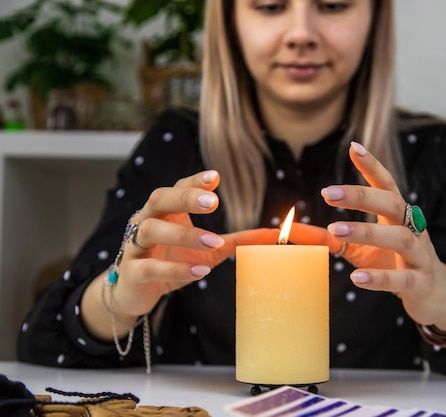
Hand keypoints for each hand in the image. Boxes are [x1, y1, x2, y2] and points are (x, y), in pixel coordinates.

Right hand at [111, 170, 277, 317]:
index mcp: (166, 212)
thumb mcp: (208, 251)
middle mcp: (146, 221)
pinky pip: (149, 267)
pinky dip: (174, 268)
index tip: (215, 177)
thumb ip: (236, 240)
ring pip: (151, 230)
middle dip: (185, 197)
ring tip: (214, 242)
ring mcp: (135, 246)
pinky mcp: (132, 272)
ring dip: (184, 236)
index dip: (195, 182)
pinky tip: (200, 272)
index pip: (178, 188)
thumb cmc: (172, 261)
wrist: (135, 292)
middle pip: (159, 199)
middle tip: (213, 202)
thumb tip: (273, 234)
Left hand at [294, 142, 445, 329]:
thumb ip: (330, 237)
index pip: (386, 185)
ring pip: (400, 238)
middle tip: (327, 193)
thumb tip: (291, 230)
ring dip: (367, 232)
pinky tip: (356, 278)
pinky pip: (402, 279)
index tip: (354, 147)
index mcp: (397, 216)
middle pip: (392, 204)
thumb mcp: (360, 247)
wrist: (435, 294)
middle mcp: (412, 229)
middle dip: (361, 196)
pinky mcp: (421, 282)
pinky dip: (380, 279)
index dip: (372, 166)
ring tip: (336, 230)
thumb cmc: (393, 262)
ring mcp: (419, 255)